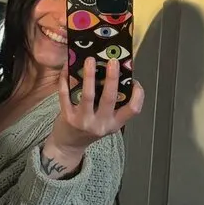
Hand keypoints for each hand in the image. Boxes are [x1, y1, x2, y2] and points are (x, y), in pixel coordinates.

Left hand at [41, 58, 144, 176]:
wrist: (69, 145)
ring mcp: (83, 121)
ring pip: (87, 95)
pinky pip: (66, 95)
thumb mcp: (107, 120)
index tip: (135, 81)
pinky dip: (66, 80)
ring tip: (90, 60)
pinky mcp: (67, 117)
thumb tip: (116, 73)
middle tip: (113, 61)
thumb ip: (113, 104)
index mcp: (114, 123)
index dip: (138, 95)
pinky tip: (68, 67)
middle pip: (109, 99)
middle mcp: (100, 124)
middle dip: (112, 78)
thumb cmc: (91, 127)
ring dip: (89, 76)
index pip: (132, 110)